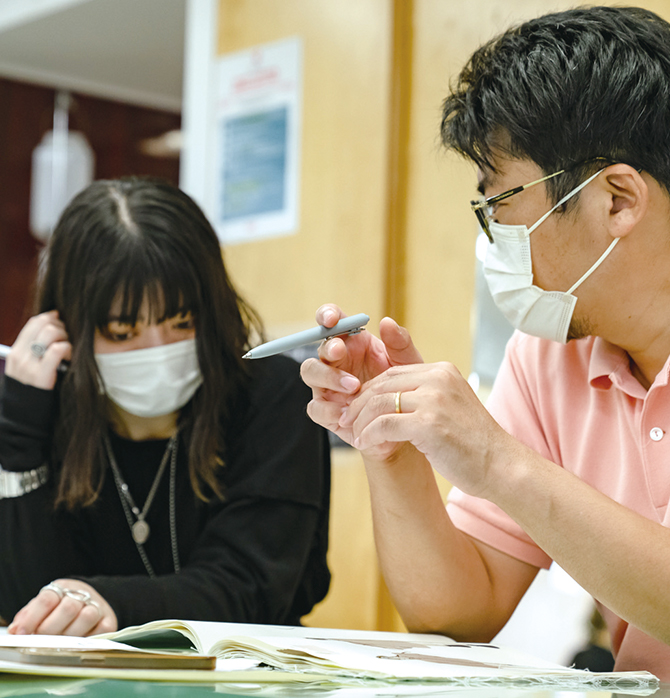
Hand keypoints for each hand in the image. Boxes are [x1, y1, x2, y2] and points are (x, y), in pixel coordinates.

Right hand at [5, 311, 71, 389]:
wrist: (24, 417)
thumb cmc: (32, 391)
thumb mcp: (25, 368)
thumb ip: (34, 351)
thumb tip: (52, 329)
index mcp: (15, 352)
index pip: (33, 323)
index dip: (50, 317)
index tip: (61, 321)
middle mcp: (19, 356)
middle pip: (43, 324)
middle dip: (60, 327)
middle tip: (67, 339)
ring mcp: (29, 365)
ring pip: (50, 333)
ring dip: (65, 337)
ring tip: (68, 349)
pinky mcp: (41, 374)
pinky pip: (58, 349)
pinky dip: (68, 349)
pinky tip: (69, 358)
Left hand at [8, 580, 116, 636]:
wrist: (90, 602)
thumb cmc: (59, 609)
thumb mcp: (42, 606)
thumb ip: (28, 616)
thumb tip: (15, 630)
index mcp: (62, 588)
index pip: (48, 598)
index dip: (32, 617)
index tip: (20, 633)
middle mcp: (82, 594)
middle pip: (68, 608)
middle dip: (50, 629)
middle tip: (39, 642)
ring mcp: (97, 606)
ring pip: (87, 617)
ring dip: (69, 635)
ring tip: (57, 646)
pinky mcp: (108, 621)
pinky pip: (101, 631)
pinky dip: (87, 640)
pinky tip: (76, 646)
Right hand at [300, 304, 421, 455]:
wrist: (403, 421)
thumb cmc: (403, 386)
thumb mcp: (407, 363)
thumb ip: (399, 342)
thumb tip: (386, 322)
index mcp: (353, 342)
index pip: (333, 322)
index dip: (327, 315)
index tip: (332, 318)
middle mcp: (336, 361)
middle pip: (319, 348)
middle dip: (327, 347)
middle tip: (340, 351)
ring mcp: (327, 385)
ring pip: (310, 372)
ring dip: (327, 376)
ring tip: (353, 386)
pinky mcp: (326, 410)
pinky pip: (315, 407)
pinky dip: (327, 408)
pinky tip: (345, 411)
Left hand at [340, 362, 517, 497]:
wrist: (500, 466)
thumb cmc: (472, 443)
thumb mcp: (447, 408)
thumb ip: (421, 397)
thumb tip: (384, 400)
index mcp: (442, 371)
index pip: (392, 373)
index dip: (368, 391)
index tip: (355, 408)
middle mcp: (438, 379)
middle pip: (381, 385)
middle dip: (358, 405)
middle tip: (346, 421)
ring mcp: (434, 399)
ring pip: (378, 404)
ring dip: (360, 422)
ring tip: (355, 436)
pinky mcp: (429, 423)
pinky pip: (384, 425)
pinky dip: (369, 436)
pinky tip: (366, 445)